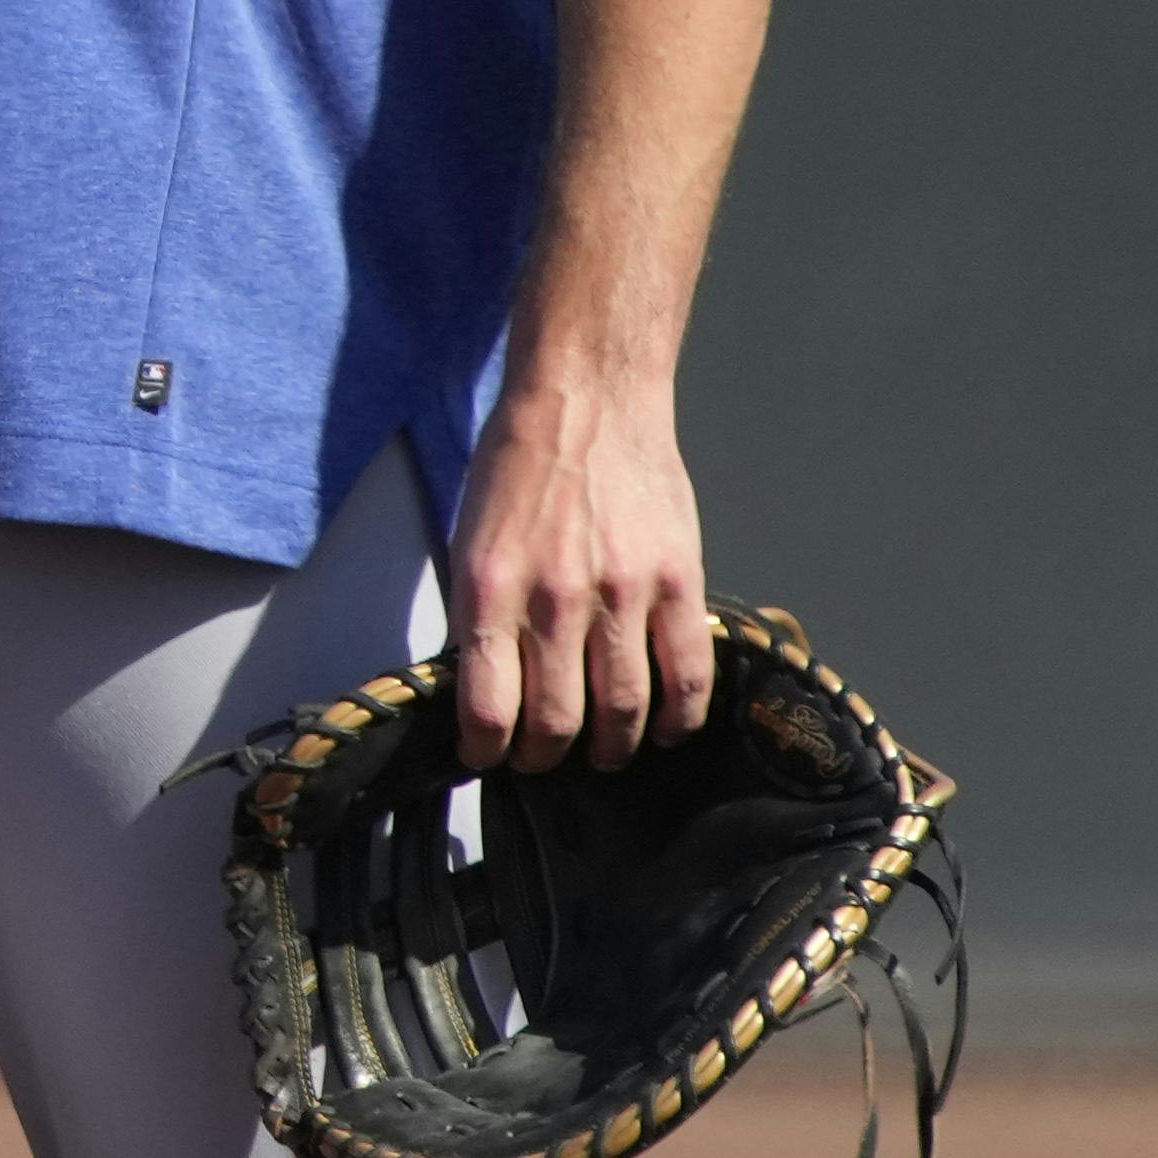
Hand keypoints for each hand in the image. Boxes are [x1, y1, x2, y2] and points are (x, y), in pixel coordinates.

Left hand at [445, 372, 711, 773]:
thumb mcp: (470, 537)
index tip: (487, 757)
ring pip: (624, 712)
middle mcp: (555, 599)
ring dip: (611, 747)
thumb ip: (479, 612)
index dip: (486, 750)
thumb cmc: (520, 461)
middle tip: (543, 759)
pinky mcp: (678, 582)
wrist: (587, 397)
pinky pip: (687, 676)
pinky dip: (678, 718)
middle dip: (545, 757)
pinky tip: (667, 729)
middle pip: (557, 722)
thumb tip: (482, 685)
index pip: (487, 707)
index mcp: (491, 588)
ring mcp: (623, 594)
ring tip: (603, 751)